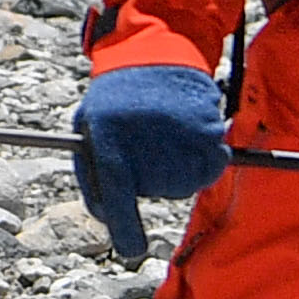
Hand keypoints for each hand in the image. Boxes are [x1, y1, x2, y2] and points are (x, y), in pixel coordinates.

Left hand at [67, 63, 231, 262]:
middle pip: (154, 191)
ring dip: (176, 170)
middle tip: (143, 143)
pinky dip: (203, 161)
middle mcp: (142, 137)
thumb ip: (94, 172)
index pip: (116, 196)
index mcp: (106, 137)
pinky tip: (186, 137)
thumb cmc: (114, 98)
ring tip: (162, 135)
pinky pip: (210, 168)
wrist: (152, 49)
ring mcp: (177, 133)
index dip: (124, 227)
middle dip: (149, 178)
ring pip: (183, 183)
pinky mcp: (206, 128)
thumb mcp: (87, 127)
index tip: (131, 249)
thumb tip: (108, 216)